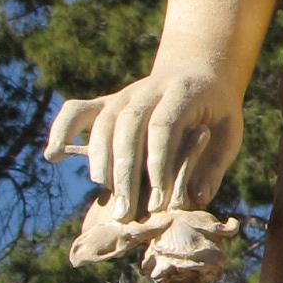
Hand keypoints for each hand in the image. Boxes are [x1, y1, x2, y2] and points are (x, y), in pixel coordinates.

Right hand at [43, 55, 243, 217]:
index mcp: (183, 92)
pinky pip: (78, 110)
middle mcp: (148, 88)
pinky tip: (52, 155)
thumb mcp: (229, 133)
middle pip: (128, 124)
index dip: (158, 163)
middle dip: (126, 171)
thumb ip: (214, 165)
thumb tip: (197, 198)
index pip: (163, 125)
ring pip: (103, 121)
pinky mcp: (107, 101)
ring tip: (108, 195)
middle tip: (127, 211)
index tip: (159, 201)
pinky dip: (61, 129)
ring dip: (101, 160)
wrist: (198, 70)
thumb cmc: (216, 110)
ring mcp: (124, 93)